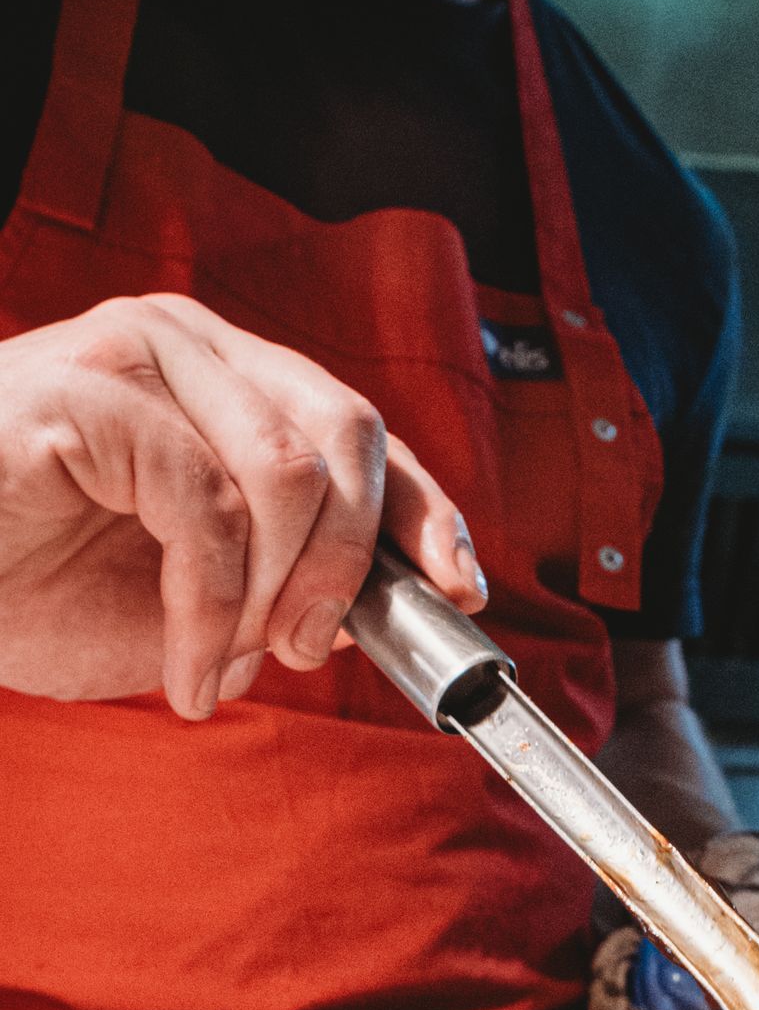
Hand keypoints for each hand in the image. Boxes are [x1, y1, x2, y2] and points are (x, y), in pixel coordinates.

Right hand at [0, 293, 485, 718]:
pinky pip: (209, 508)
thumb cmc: (23, 584)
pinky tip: (183, 664)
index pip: (362, 428)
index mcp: (222, 380)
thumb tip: (372, 607)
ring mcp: (138, 356)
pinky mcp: (92, 393)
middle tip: (307, 650)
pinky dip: (212, 610)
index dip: (427, 508)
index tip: (463, 586)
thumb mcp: (191, 598)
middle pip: (350, 437)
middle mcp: (188, 345)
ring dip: (277, 597)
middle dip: (354, 565)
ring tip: (225, 663)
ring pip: (292, 474)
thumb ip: (281, 584)